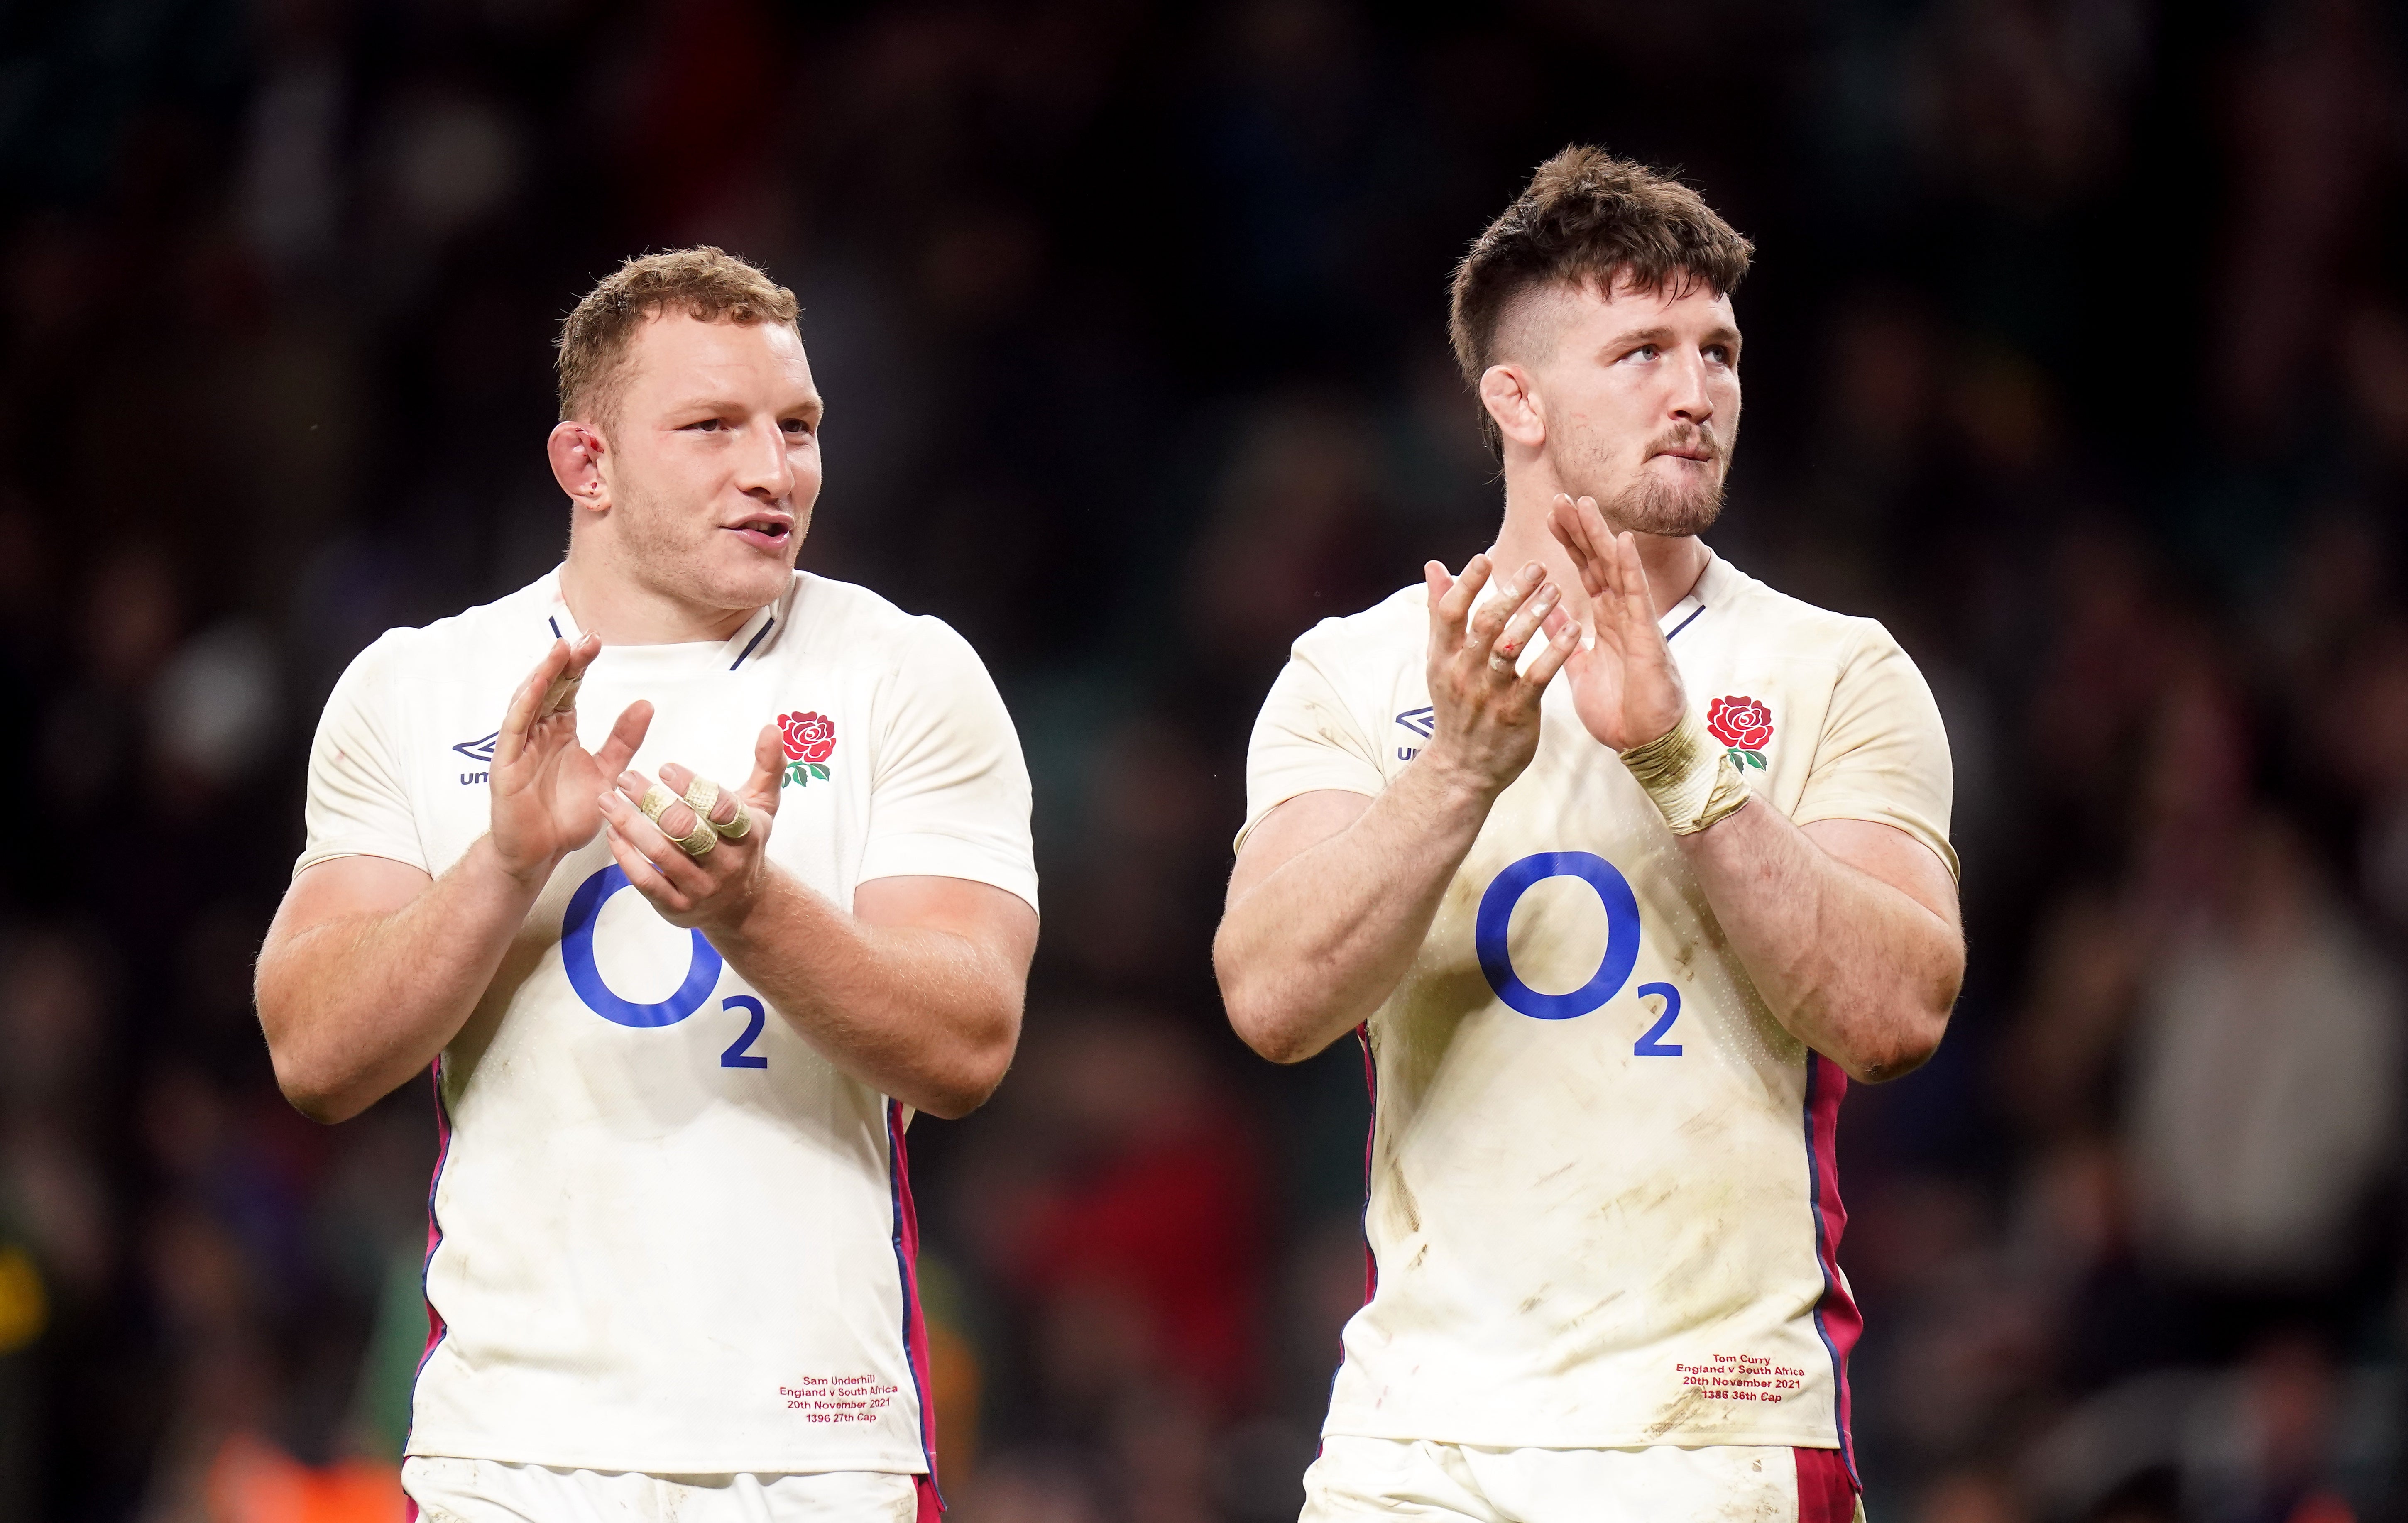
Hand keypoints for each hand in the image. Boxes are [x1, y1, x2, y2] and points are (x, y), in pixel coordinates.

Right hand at [490, 636, 650, 884]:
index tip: (596, 641)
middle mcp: (538, 732)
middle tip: (586, 638)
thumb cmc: (568, 815)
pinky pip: (514, 730)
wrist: (542, 853)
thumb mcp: (608, 772)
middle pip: (550, 687)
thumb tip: (646, 704)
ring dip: (544, 674)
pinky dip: (524, 706)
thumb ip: (624, 740)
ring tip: (561, 650)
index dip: (580, 664)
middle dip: (566, 662)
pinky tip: (536, 686)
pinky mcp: (505, 765)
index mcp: (560, 730)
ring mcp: (519, 746)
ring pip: (529, 701)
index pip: (569, 688)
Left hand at [597, 722, 786, 935]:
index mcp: (748, 834)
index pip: (721, 808)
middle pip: (687, 831)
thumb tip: (773, 728)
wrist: (742, 904)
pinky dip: (626, 856)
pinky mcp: (677, 908)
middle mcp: (728, 864)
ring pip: (662, 855)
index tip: (665, 768)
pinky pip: (646, 881)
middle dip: (653, 802)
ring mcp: (702, 888)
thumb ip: (768, 766)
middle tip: (625, 778)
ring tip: (607, 800)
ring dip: (630, 825)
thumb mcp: (762, 805)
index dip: (693, 787)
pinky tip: (612, 833)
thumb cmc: (744, 842)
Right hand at [1418, 554, 1579, 796]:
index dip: (1467, 583)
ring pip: (1511, 647)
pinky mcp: (1516, 713)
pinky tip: (1574, 631)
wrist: (1462, 769)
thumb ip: (1440, 612)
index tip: (1486, 557)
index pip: (1450, 612)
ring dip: (1534, 615)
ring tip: (1556, 591)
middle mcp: (1462, 673)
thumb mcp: (1440, 661)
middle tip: (1537, 567)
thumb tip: (1434, 566)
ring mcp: (1489, 694)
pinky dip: (1556, 652)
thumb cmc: (1456, 708)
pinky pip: (1538, 677)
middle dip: (1511, 592)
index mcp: (1442, 658)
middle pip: (1485, 624)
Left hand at [1547, 493, 1688, 750]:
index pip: (1585, 572)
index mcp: (1606, 621)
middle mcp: (1622, 614)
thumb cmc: (1618, 710)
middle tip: (1561, 497)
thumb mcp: (1578, 668)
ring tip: (1584, 504)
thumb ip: (1563, 638)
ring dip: (1600, 536)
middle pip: (1599, 562)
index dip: (1569, 544)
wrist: (1643, 743)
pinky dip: (1629, 568)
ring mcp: (1636, 622)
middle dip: (1581, 529)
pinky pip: (1637, 596)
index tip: (1551, 516)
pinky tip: (1621, 540)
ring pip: (1617, 570)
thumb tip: (1544, 612)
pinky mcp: (1647, 636)